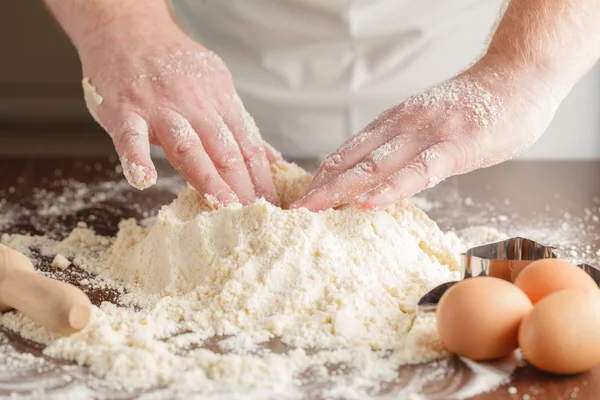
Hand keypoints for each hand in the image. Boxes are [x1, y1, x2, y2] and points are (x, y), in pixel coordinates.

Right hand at [79, 20, 280, 205]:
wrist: (128, 30)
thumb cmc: (173, 65)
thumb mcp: (216, 88)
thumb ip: (240, 126)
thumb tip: (270, 158)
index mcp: (220, 103)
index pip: (248, 147)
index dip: (262, 179)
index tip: (273, 206)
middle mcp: (196, 106)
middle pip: (225, 151)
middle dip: (244, 186)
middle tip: (256, 216)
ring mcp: (160, 108)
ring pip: (187, 146)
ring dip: (207, 177)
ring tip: (222, 204)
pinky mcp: (125, 109)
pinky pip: (131, 137)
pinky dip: (137, 158)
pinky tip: (144, 180)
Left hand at [291, 56, 562, 210]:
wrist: (517, 77)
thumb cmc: (475, 107)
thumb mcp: (428, 124)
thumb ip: (404, 146)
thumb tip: (381, 175)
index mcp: (393, 124)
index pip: (348, 152)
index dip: (323, 176)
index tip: (302, 199)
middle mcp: (401, 126)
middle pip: (351, 159)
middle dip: (320, 186)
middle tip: (294, 211)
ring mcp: (426, 135)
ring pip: (374, 165)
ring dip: (340, 189)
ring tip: (314, 209)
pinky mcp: (454, 147)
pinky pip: (417, 172)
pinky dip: (389, 189)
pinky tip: (367, 204)